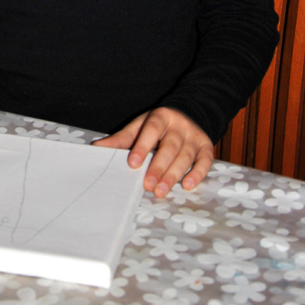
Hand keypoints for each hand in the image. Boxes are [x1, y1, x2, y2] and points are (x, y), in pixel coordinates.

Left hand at [93, 108, 213, 197]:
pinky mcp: (207, 147)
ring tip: (161, 191)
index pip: (152, 129)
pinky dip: (198, 173)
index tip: (133, 163)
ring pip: (186, 156)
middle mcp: (179, 126)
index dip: (143, 146)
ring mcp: (195, 136)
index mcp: (161, 116)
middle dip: (158, 167)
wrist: (191, 112)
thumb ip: (122, 138)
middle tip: (148, 185)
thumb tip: (97, 148)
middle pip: (170, 146)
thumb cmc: (159, 125)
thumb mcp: (141, 126)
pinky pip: (205, 161)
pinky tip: (188, 185)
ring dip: (174, 174)